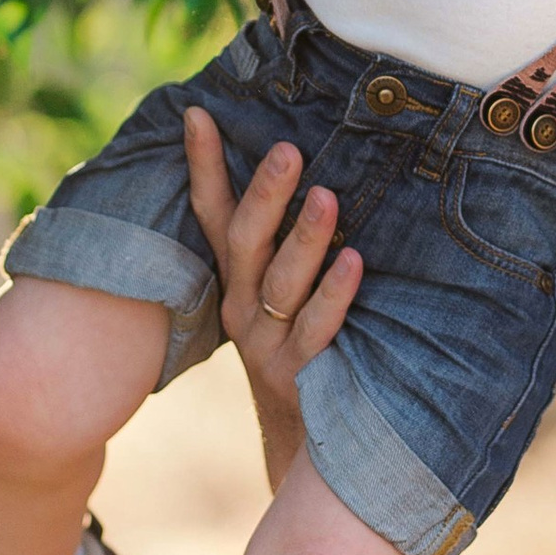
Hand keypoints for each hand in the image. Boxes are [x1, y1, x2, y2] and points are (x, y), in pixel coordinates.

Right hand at [183, 106, 360, 485]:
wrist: (301, 441)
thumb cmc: (294, 345)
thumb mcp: (276, 291)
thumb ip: (280, 237)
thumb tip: (296, 167)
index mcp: (234, 280)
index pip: (213, 213)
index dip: (204, 165)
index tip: (200, 113)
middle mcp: (243, 307)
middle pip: (246, 242)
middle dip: (266, 194)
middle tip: (287, 150)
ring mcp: (269, 343)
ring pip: (283, 285)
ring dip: (306, 239)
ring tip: (328, 198)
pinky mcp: (301, 375)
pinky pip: (318, 329)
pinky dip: (335, 296)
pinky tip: (356, 263)